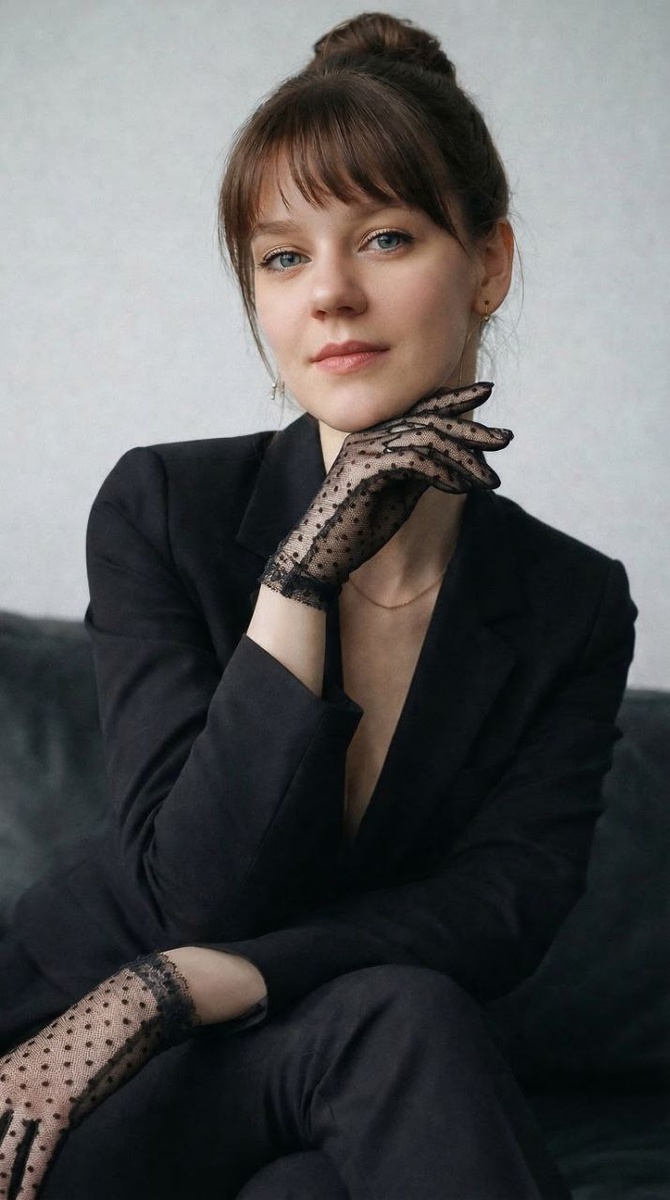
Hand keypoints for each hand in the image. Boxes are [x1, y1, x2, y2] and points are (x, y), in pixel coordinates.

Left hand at [0, 954, 197, 1198]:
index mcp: (1, 1073)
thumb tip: (23, 1117)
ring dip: (0, 1184)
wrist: (124, 1009)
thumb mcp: (47, 1059)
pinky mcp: (59, 1110)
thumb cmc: (91, 1033)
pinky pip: (37, 1159)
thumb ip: (27, 1087)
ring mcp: (31, 1098)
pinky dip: (25, 1190)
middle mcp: (7, 1085)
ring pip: (0, 1156)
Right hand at [260, 382, 512, 608]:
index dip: (454, 397)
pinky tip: (462, 488)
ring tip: (491, 479)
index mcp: (377, 436)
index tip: (487, 392)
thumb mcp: (400, 494)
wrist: (322, 554)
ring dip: (464, 459)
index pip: (420, 408)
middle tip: (506, 437)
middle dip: (471, 427)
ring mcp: (364, 450)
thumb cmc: (359, 527)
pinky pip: (413, 462)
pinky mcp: (363, 470)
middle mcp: (369, 435)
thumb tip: (456, 461)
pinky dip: (442, 474)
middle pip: (429, 419)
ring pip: (426, 439)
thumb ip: (422, 472)